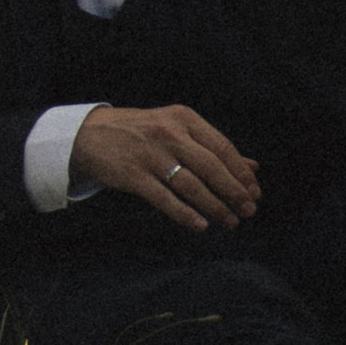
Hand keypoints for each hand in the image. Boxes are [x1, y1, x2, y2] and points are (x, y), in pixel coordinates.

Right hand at [68, 103, 259, 233]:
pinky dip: (185, 214)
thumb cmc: (142, 132)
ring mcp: (151, 154)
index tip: (255, 193)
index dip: (241, 173)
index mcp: (184, 118)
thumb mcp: (177, 128)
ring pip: (191, 185)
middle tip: (248, 212)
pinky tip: (201, 226)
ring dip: (215, 207)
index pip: (222, 147)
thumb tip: (253, 166)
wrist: (90, 133)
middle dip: (233, 192)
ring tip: (230, 222)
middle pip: (211, 167)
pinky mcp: (133, 175)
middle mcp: (169, 133)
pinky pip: (165, 199)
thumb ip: (213, 146)